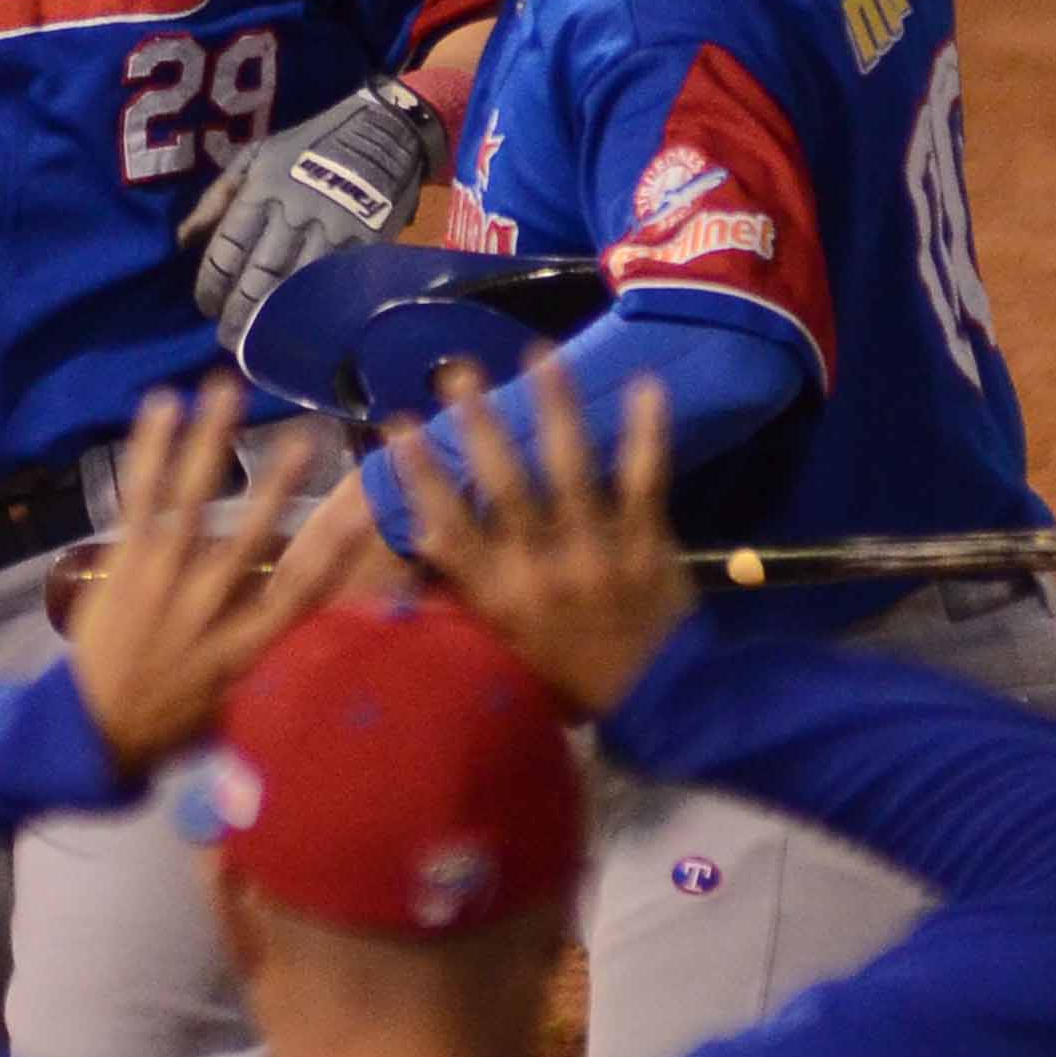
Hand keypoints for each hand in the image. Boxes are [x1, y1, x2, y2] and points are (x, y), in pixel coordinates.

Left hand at [63, 381, 327, 778]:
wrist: (91, 734)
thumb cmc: (171, 720)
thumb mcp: (237, 705)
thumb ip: (272, 658)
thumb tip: (318, 624)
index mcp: (246, 648)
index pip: (301, 592)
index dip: (336, 548)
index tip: (365, 507)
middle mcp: (208, 610)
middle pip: (251, 539)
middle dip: (281, 485)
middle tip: (308, 436)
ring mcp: (160, 584)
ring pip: (190, 503)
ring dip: (210, 441)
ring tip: (227, 389)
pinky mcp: (122, 565)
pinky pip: (138, 500)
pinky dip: (148, 451)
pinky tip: (161, 407)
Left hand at [182, 75, 444, 339]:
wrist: (383, 130)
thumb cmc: (310, 144)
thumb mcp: (256, 155)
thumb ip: (218, 197)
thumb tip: (183, 239)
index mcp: (262, 191)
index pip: (226, 249)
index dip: (210, 285)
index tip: (205, 306)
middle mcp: (292, 214)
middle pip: (257, 277)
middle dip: (237, 314)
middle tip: (226, 338)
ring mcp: (331, 232)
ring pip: (294, 288)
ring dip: (271, 323)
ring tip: (256, 346)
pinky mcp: (364, 245)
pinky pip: (332, 285)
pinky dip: (312, 312)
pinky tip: (298, 332)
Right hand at [372, 353, 686, 717]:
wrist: (657, 703)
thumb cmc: (565, 672)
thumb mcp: (497, 644)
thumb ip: (465, 593)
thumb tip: (422, 538)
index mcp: (497, 595)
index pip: (448, 526)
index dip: (420, 474)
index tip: (398, 426)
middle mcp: (541, 569)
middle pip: (506, 486)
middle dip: (479, 425)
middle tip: (458, 372)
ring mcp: (598, 554)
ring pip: (572, 471)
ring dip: (555, 408)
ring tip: (540, 353)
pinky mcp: (648, 546)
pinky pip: (645, 481)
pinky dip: (646, 433)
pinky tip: (646, 385)